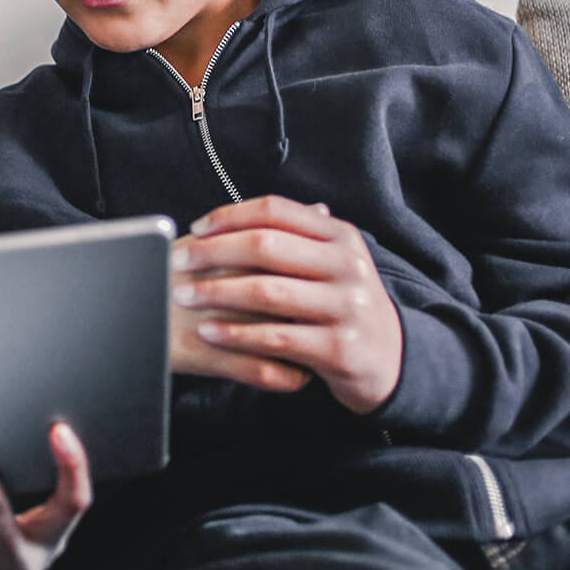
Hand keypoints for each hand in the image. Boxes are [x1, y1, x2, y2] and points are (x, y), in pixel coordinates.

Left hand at [170, 196, 402, 412]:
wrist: (391, 359)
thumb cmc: (343, 304)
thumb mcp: (331, 262)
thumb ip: (291, 236)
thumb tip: (228, 215)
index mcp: (340, 236)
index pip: (276, 211)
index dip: (230, 216)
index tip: (195, 228)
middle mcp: (347, 265)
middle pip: (266, 246)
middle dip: (213, 253)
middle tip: (178, 262)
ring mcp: (346, 307)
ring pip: (267, 292)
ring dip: (216, 293)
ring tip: (183, 296)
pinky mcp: (339, 349)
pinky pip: (275, 337)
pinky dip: (236, 334)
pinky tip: (209, 332)